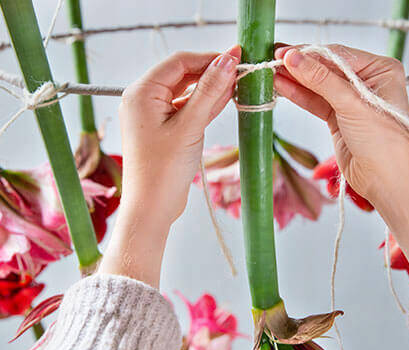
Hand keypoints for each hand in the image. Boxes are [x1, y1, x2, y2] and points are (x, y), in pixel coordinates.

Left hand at [99, 47, 240, 286]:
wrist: (152, 208)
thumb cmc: (163, 170)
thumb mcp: (189, 126)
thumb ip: (209, 91)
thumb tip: (228, 60)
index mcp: (142, 93)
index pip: (179, 63)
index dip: (208, 58)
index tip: (236, 56)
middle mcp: (145, 100)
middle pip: (183, 76)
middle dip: (211, 73)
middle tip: (241, 70)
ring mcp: (155, 116)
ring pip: (187, 94)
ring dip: (211, 90)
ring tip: (238, 83)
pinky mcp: (166, 131)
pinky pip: (187, 111)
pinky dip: (205, 106)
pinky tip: (226, 99)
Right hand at [274, 44, 408, 277]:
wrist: (383, 178)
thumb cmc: (383, 140)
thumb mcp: (351, 103)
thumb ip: (320, 79)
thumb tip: (293, 58)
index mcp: (380, 70)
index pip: (338, 55)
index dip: (310, 54)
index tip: (285, 53)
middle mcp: (365, 82)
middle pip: (326, 69)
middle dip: (300, 66)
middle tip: (272, 60)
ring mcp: (349, 101)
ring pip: (317, 86)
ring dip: (295, 81)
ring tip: (271, 74)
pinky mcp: (337, 118)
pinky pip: (314, 102)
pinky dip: (298, 96)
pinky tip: (282, 87)